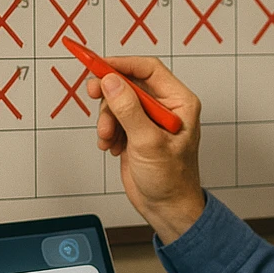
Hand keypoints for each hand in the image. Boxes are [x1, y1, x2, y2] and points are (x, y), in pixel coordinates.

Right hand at [86, 56, 204, 242]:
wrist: (166, 208)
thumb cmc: (171, 180)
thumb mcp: (148, 142)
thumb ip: (129, 110)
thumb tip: (112, 82)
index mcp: (180, 102)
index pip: (149, 70)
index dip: (123, 65)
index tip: (100, 67)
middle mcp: (166, 107)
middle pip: (129, 83)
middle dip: (110, 94)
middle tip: (93, 95)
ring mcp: (149, 119)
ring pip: (117, 101)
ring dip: (107, 119)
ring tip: (109, 138)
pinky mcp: (136, 132)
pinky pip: (114, 119)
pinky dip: (107, 131)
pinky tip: (112, 146)